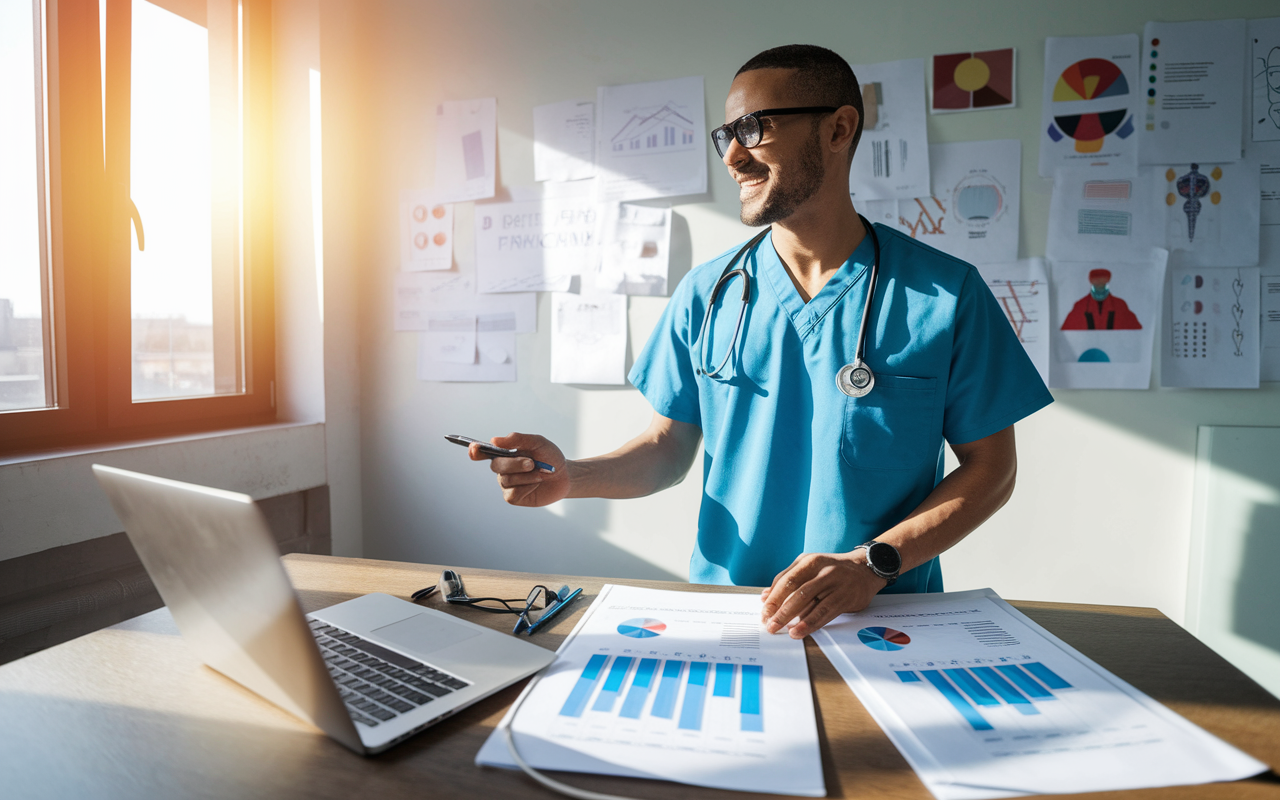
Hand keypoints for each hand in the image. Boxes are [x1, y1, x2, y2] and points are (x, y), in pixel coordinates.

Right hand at [472, 432, 569, 506]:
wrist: (564, 475)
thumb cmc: (549, 457)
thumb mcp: (538, 443)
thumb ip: (518, 439)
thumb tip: (495, 440)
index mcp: (504, 453)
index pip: (482, 452)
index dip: (475, 451)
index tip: (473, 448)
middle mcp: (502, 468)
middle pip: (496, 466)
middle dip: (515, 464)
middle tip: (532, 463)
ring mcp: (506, 483)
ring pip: (506, 480)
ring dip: (526, 476)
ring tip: (540, 474)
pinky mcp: (512, 497)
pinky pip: (512, 493)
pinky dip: (527, 487)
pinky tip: (536, 484)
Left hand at [759, 552, 885, 638]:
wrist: (865, 569)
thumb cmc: (832, 570)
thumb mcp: (809, 567)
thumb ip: (787, 580)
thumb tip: (765, 596)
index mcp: (808, 561)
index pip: (785, 580)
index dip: (773, 598)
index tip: (764, 612)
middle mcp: (821, 569)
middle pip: (795, 591)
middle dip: (780, 610)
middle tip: (770, 624)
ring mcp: (834, 582)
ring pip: (810, 601)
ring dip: (794, 618)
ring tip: (784, 630)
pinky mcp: (845, 596)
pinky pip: (824, 611)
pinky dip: (811, 623)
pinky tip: (801, 630)